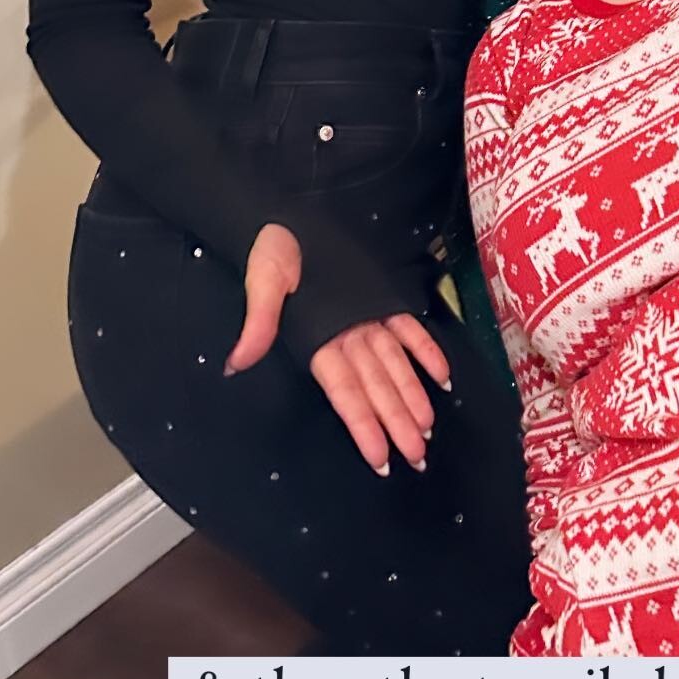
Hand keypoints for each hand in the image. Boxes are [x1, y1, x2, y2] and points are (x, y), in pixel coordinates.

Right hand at [226, 222, 451, 473]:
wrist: (284, 219)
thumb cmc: (270, 252)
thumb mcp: (263, 283)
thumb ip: (258, 323)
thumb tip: (236, 362)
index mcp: (317, 339)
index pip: (344, 391)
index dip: (363, 425)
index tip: (379, 458)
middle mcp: (344, 335)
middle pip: (375, 386)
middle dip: (395, 420)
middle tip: (417, 454)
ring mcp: (364, 317)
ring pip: (393, 364)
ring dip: (411, 395)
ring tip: (427, 429)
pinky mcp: (378, 296)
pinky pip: (406, 329)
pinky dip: (425, 350)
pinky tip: (442, 375)